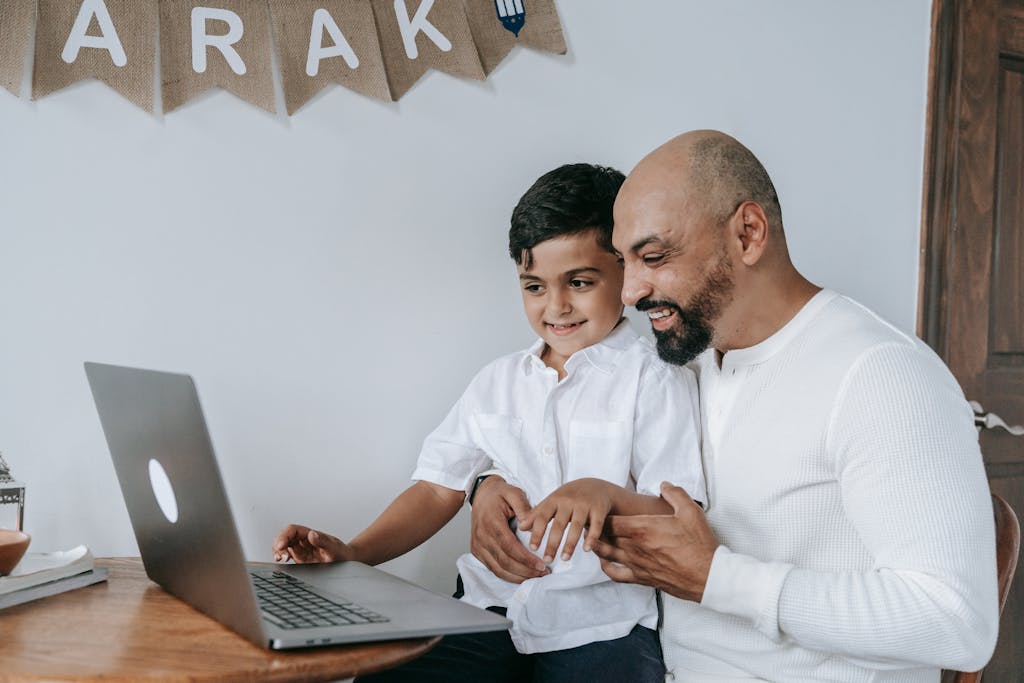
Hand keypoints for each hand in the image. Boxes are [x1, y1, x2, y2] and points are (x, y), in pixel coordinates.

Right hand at [272, 524, 352, 563]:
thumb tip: (311, 535)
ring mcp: (301, 550)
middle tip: (280, 555)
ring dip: (278, 551)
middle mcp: (304, 541)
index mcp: (311, 535)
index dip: (284, 536)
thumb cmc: (342, 553)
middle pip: (284, 537)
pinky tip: (282, 561)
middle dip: (278, 544)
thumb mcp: (335, 549)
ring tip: (280, 559)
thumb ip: (323, 542)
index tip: (281, 545)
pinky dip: (281, 557)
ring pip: (283, 545)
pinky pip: (286, 555)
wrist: (347, 562)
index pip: (292, 530)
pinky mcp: (300, 559)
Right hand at [470, 476, 547, 582]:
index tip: (542, 565)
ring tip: (535, 576)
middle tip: (543, 573)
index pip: (510, 547)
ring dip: (518, 576)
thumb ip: (524, 508)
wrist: (481, 494)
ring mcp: (478, 545)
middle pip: (505, 561)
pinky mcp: (477, 551)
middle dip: (526, 571)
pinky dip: (508, 575)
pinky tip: (521, 576)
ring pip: (498, 569)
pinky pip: (493, 568)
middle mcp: (482, 536)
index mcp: (491, 522)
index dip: (526, 559)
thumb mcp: (514, 493)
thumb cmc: (499, 494)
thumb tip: (533, 527)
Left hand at [520, 478, 613, 562]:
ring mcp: (585, 504)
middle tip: (547, 560)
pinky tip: (587, 549)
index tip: (532, 548)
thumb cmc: (570, 497)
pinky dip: (591, 537)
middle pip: (559, 524)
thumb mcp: (552, 501)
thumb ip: (537, 514)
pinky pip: (596, 525)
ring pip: (576, 526)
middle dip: (552, 543)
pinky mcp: (599, 508)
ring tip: (564, 558)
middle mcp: (569, 501)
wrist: (596, 486)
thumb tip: (521, 527)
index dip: (537, 532)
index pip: (542, 517)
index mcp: (555, 499)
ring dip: (570, 544)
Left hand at [592, 482, 717, 601]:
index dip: (602, 515)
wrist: (708, 575)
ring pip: (605, 554)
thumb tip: (664, 485)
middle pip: (604, 536)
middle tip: (594, 522)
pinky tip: (606, 562)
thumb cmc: (699, 544)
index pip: (610, 520)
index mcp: (642, 528)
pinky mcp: (642, 578)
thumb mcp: (691, 511)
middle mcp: (634, 547)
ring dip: (597, 545)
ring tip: (594, 538)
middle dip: (597, 528)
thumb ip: (675, 494)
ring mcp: (636, 564)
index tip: (601, 510)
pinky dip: (606, 567)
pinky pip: (616, 574)